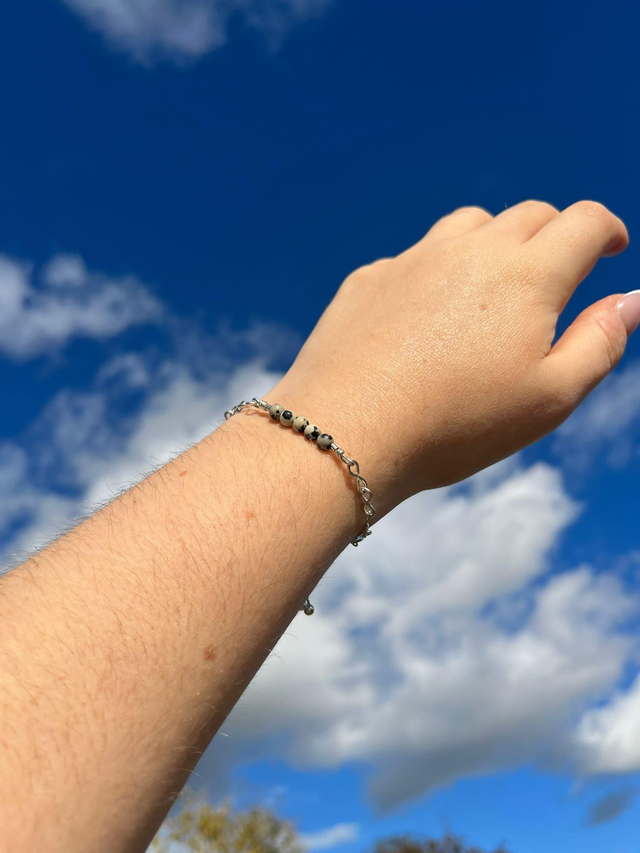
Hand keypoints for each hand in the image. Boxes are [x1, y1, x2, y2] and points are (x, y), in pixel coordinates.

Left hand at [269, 201, 635, 506]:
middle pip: (528, 215)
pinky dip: (436, 270)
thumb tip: (632, 299)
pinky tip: (429, 311)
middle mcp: (470, 251)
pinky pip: (414, 257)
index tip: (611, 246)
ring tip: (496, 279)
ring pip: (468, 224)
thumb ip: (600, 342)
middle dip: (555, 233)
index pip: (582, 221)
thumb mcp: (549, 398)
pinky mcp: (370, 278)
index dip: (605, 229)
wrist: (345, 429)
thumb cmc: (455, 424)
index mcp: (526, 274)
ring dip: (494, 240)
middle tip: (559, 267)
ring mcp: (413, 259)